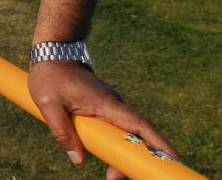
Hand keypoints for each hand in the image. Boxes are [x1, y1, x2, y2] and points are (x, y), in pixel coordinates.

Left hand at [27, 62, 177, 179]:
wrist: (54, 54)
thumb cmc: (51, 76)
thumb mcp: (49, 104)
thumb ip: (61, 131)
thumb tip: (77, 159)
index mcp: (107, 103)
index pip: (139, 124)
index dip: (158, 142)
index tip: (173, 159)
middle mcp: (115, 105)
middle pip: (136, 135)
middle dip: (136, 157)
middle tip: (115, 177)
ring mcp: (111, 107)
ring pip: (126, 134)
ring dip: (123, 154)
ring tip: (111, 175)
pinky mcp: (104, 110)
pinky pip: (116, 130)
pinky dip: (115, 146)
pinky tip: (108, 159)